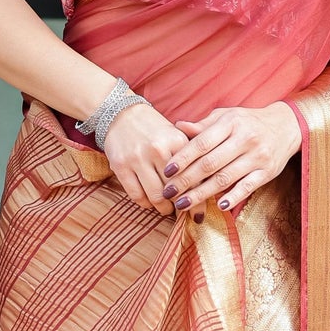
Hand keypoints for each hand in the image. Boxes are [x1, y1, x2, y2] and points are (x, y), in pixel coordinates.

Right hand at [101, 101, 189, 215]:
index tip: (198, 216)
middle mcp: (158, 149)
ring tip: (166, 208)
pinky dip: (145, 203)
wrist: (122, 114)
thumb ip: (192, 157)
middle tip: (181, 211)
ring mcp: (138, 158)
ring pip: (156, 196)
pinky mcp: (121, 166)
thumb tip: (208, 187)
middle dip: (180, 206)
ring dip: (163, 208)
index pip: (192, 177)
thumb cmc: (155, 130)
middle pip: (175, 190)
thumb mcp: (177, 136)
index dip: (197, 201)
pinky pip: (136, 195)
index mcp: (177, 141)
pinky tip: (149, 202)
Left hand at [163, 103, 302, 219]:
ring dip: (202, 193)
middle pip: (210, 163)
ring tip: (183, 205)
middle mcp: (245, 139)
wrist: (286, 126)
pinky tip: (219, 206)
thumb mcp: (227, 117)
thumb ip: (203, 125)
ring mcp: (257, 156)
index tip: (166, 171)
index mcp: (231, 123)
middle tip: (169, 193)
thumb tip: (177, 126)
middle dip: (186, 180)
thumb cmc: (248, 122)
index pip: (202, 143)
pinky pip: (248, 186)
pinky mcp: (267, 172)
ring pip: (225, 178)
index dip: (183, 158)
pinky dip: (233, 197)